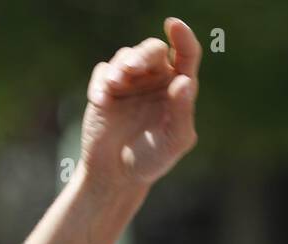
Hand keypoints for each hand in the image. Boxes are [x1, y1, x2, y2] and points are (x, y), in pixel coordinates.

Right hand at [79, 17, 201, 190]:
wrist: (118, 174)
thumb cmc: (153, 159)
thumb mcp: (174, 141)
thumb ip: (182, 113)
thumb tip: (184, 82)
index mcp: (178, 87)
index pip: (186, 55)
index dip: (183, 37)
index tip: (174, 25)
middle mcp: (155, 79)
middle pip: (152, 50)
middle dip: (143, 55)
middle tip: (133, 69)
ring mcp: (129, 81)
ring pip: (126, 56)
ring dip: (121, 66)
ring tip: (116, 84)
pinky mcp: (105, 87)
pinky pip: (102, 73)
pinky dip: (101, 84)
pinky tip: (101, 101)